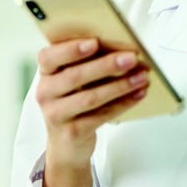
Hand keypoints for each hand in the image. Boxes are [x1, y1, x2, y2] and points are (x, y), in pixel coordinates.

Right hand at [36, 37, 148, 186]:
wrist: (65, 144)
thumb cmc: (72, 100)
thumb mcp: (70, 80)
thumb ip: (84, 62)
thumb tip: (117, 47)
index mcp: (45, 72)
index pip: (49, 57)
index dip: (71, 49)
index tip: (94, 42)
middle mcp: (45, 92)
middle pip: (75, 76)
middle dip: (106, 65)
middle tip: (130, 57)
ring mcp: (56, 114)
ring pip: (91, 97)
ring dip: (120, 85)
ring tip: (141, 76)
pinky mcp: (72, 132)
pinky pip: (101, 116)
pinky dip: (123, 103)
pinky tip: (138, 93)